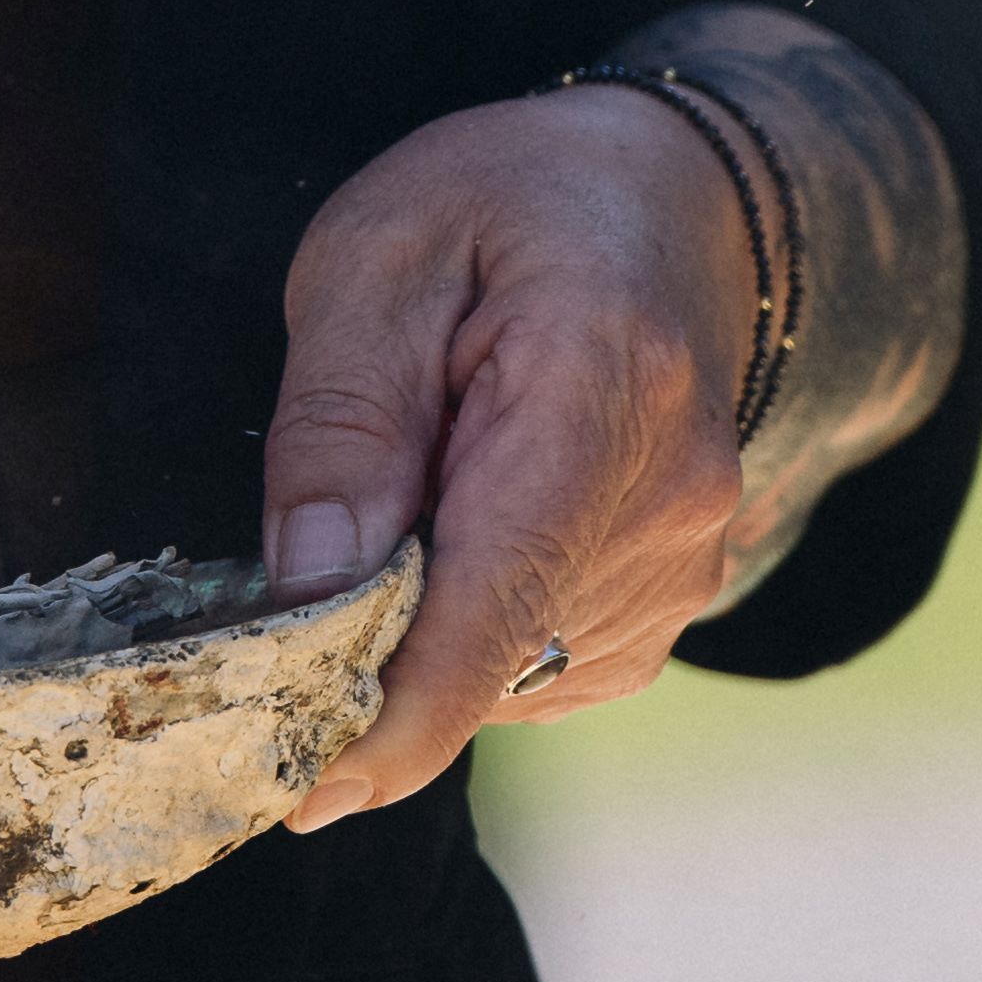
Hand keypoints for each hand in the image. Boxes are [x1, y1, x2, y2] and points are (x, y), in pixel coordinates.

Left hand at [255, 87, 752, 831]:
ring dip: (425, 628)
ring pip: (508, 675)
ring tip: (415, 476)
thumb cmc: (507, 205)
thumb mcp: (377, 256)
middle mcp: (669, 502)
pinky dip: (474, 626)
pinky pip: (541, 667)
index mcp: (601, 389)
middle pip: (488, 654)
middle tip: (306, 536)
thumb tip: (310, 587)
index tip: (295, 784)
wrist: (664, 197)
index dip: (388, 717)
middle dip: (373, 643)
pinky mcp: (671, 601)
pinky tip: (463, 519)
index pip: (494, 606)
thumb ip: (341, 422)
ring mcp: (686, 563)